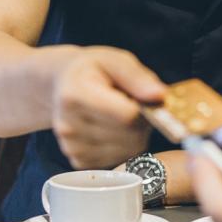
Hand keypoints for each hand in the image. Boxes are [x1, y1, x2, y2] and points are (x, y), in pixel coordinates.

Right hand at [51, 47, 165, 169]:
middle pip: (129, 136)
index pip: (127, 116)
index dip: (145, 108)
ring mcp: (71, 147)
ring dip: (134, 134)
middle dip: (142, 122)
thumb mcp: (115, 60)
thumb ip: (138, 77)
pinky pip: (118, 159)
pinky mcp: (78, 161)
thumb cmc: (92, 69)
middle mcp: (69, 125)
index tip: (143, 97)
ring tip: (121, 113)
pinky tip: (112, 128)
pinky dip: (123, 146)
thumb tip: (159, 96)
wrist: (62, 84)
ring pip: (127, 150)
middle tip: (134, 104)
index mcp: (75, 95)